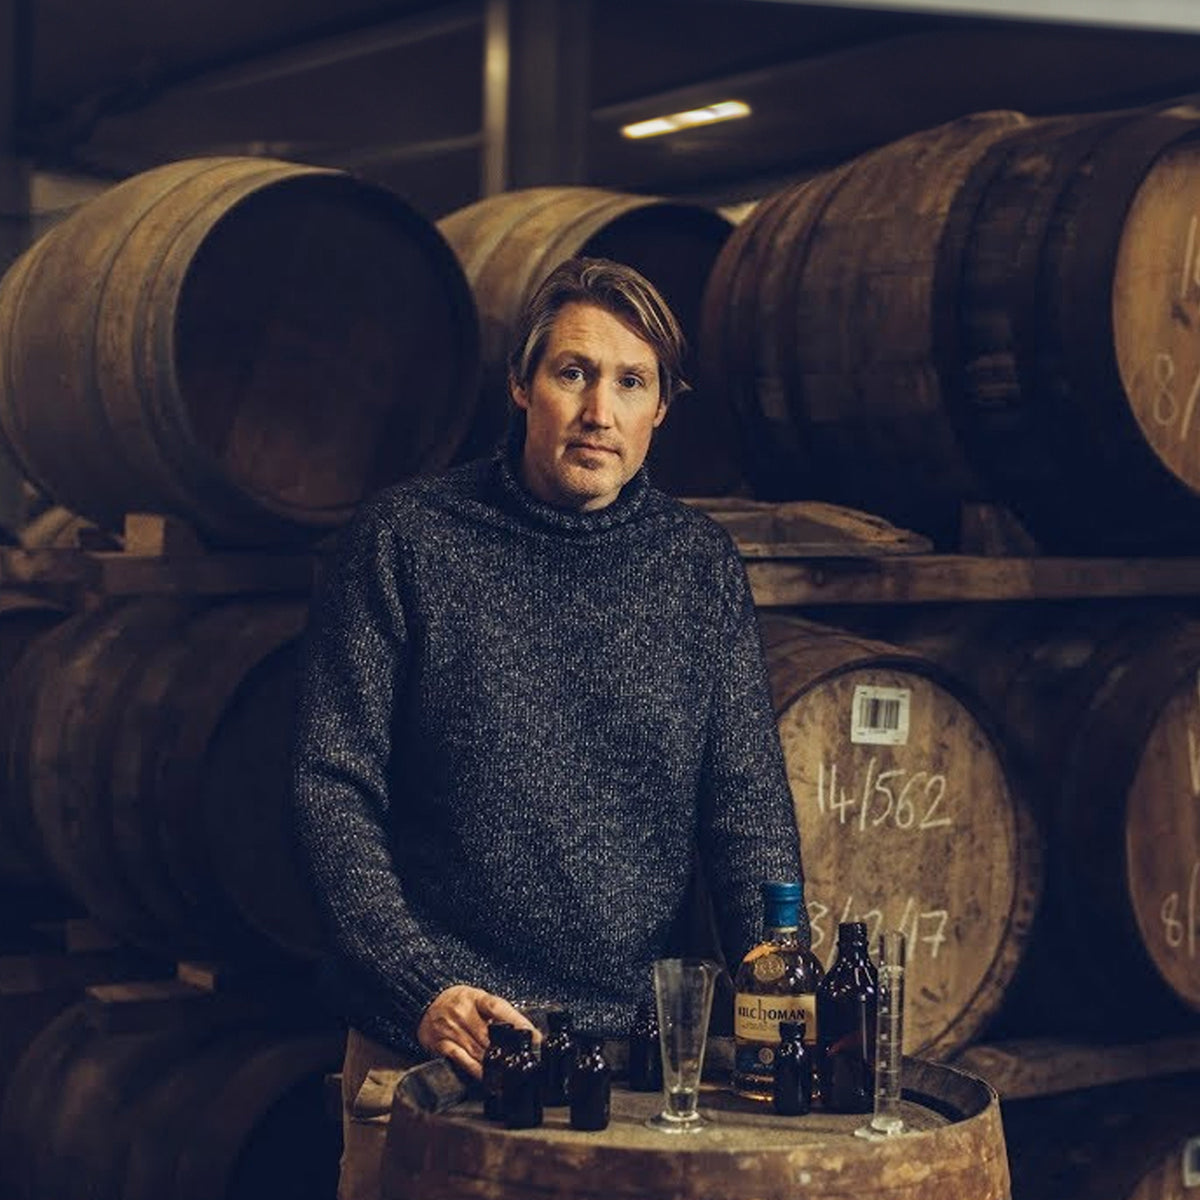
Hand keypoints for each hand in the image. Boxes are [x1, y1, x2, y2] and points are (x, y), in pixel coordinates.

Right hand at [416, 985, 536, 1078]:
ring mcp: (451, 1029)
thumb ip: (495, 1012)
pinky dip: (475, 1070)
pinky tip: (486, 1077)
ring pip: (478, 1050)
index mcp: (475, 997)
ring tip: (510, 1074)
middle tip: (524, 1062)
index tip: (533, 1035)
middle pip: (490, 1035)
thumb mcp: (476, 998)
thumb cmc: (457, 1001)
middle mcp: (462, 1012)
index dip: (517, 1021)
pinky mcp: (441, 1044)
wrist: (425, 1001)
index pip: (499, 1007)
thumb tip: (521, 1030)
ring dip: (495, 1064)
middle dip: (508, 1049)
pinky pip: (461, 1060)